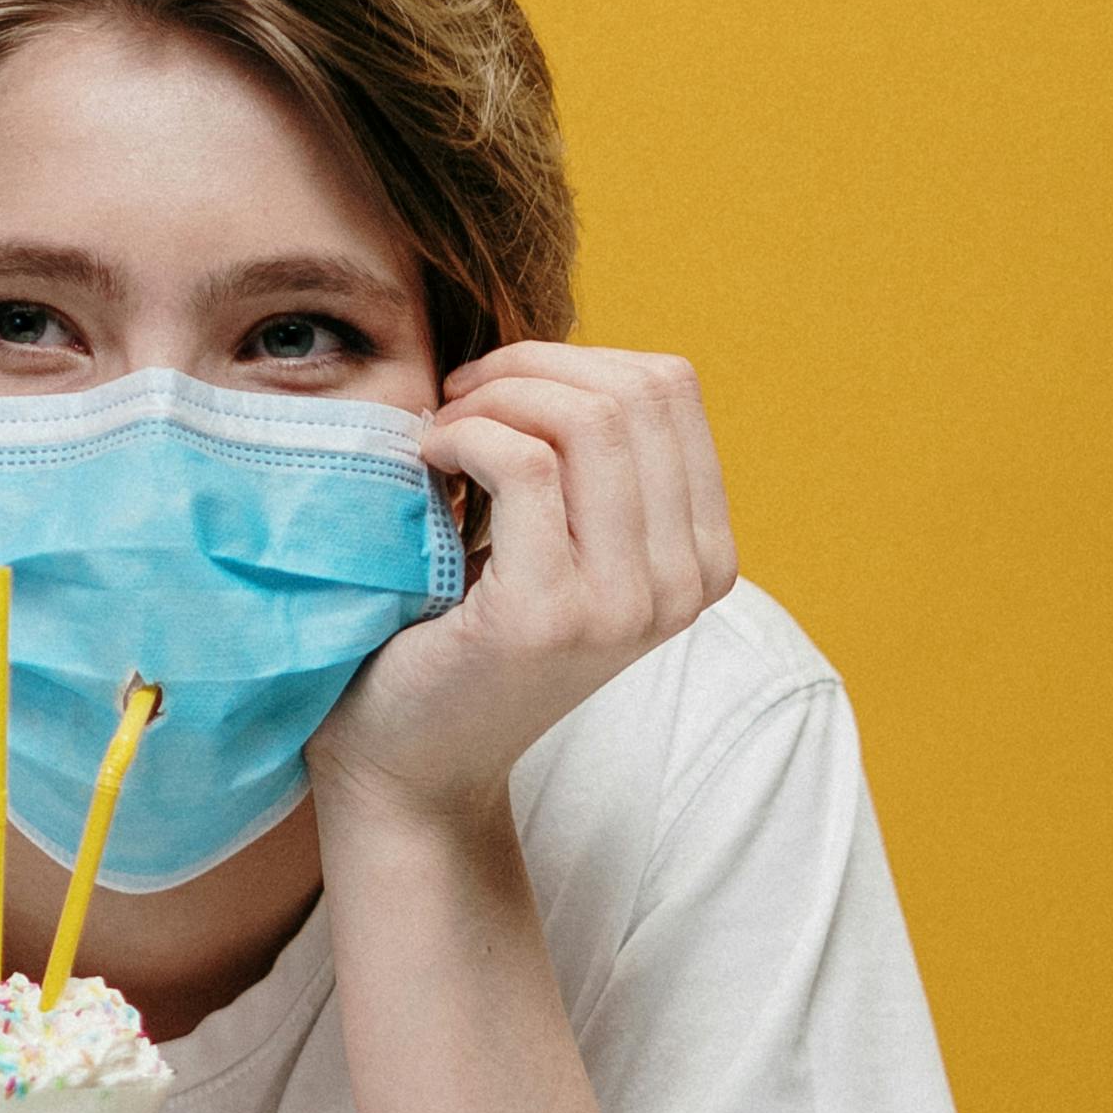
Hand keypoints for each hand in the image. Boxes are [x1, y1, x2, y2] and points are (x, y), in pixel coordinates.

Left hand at [310, 344, 739, 837]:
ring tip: (443, 435)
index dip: (572, 359)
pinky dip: (464, 435)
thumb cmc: (466, 631)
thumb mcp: (562, 539)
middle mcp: (684, 583)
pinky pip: (524, 462)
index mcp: (702, 555)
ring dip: (493, 399)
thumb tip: (560, 354)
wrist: (410, 759)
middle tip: (458, 402)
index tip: (497, 391)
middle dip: (530, 367)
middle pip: (635, 391)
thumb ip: (593, 463)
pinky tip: (428, 463)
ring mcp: (624, 604)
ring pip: (586, 419)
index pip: (672, 387)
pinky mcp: (549, 615)